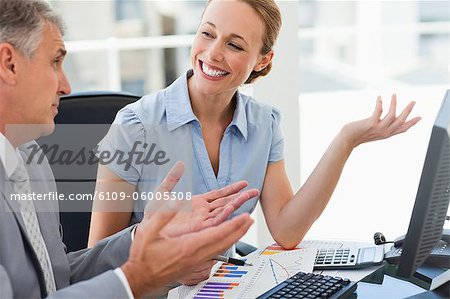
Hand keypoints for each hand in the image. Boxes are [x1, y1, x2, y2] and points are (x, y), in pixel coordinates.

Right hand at [121, 212, 252, 297]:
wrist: (140, 277)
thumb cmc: (144, 255)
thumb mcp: (151, 230)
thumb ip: (165, 213)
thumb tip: (176, 199)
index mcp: (189, 246)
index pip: (218, 234)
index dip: (233, 225)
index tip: (244, 217)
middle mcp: (196, 255)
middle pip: (225, 241)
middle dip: (239, 230)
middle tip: (250, 219)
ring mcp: (196, 262)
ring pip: (221, 247)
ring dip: (234, 236)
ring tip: (243, 227)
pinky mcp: (194, 264)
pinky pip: (215, 252)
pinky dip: (224, 242)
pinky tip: (227, 239)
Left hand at [144, 161, 258, 236]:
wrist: (145, 233)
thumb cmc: (152, 218)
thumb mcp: (162, 193)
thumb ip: (172, 178)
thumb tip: (179, 164)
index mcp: (196, 204)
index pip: (218, 195)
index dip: (231, 189)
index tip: (244, 184)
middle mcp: (202, 213)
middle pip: (225, 202)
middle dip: (241, 196)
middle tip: (255, 190)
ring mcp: (201, 221)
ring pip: (223, 211)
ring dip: (237, 204)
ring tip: (249, 197)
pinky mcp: (198, 229)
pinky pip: (214, 221)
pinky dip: (224, 214)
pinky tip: (231, 207)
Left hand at [340, 94, 420, 148]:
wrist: (347, 139)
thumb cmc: (357, 134)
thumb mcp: (372, 132)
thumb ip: (380, 127)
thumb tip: (384, 120)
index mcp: (386, 135)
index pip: (402, 129)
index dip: (412, 123)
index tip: (420, 117)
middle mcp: (384, 132)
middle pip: (401, 121)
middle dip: (408, 111)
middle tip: (413, 101)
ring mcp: (378, 128)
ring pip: (392, 115)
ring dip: (394, 103)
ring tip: (394, 95)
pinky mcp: (371, 124)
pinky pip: (379, 111)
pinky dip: (380, 103)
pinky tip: (380, 97)